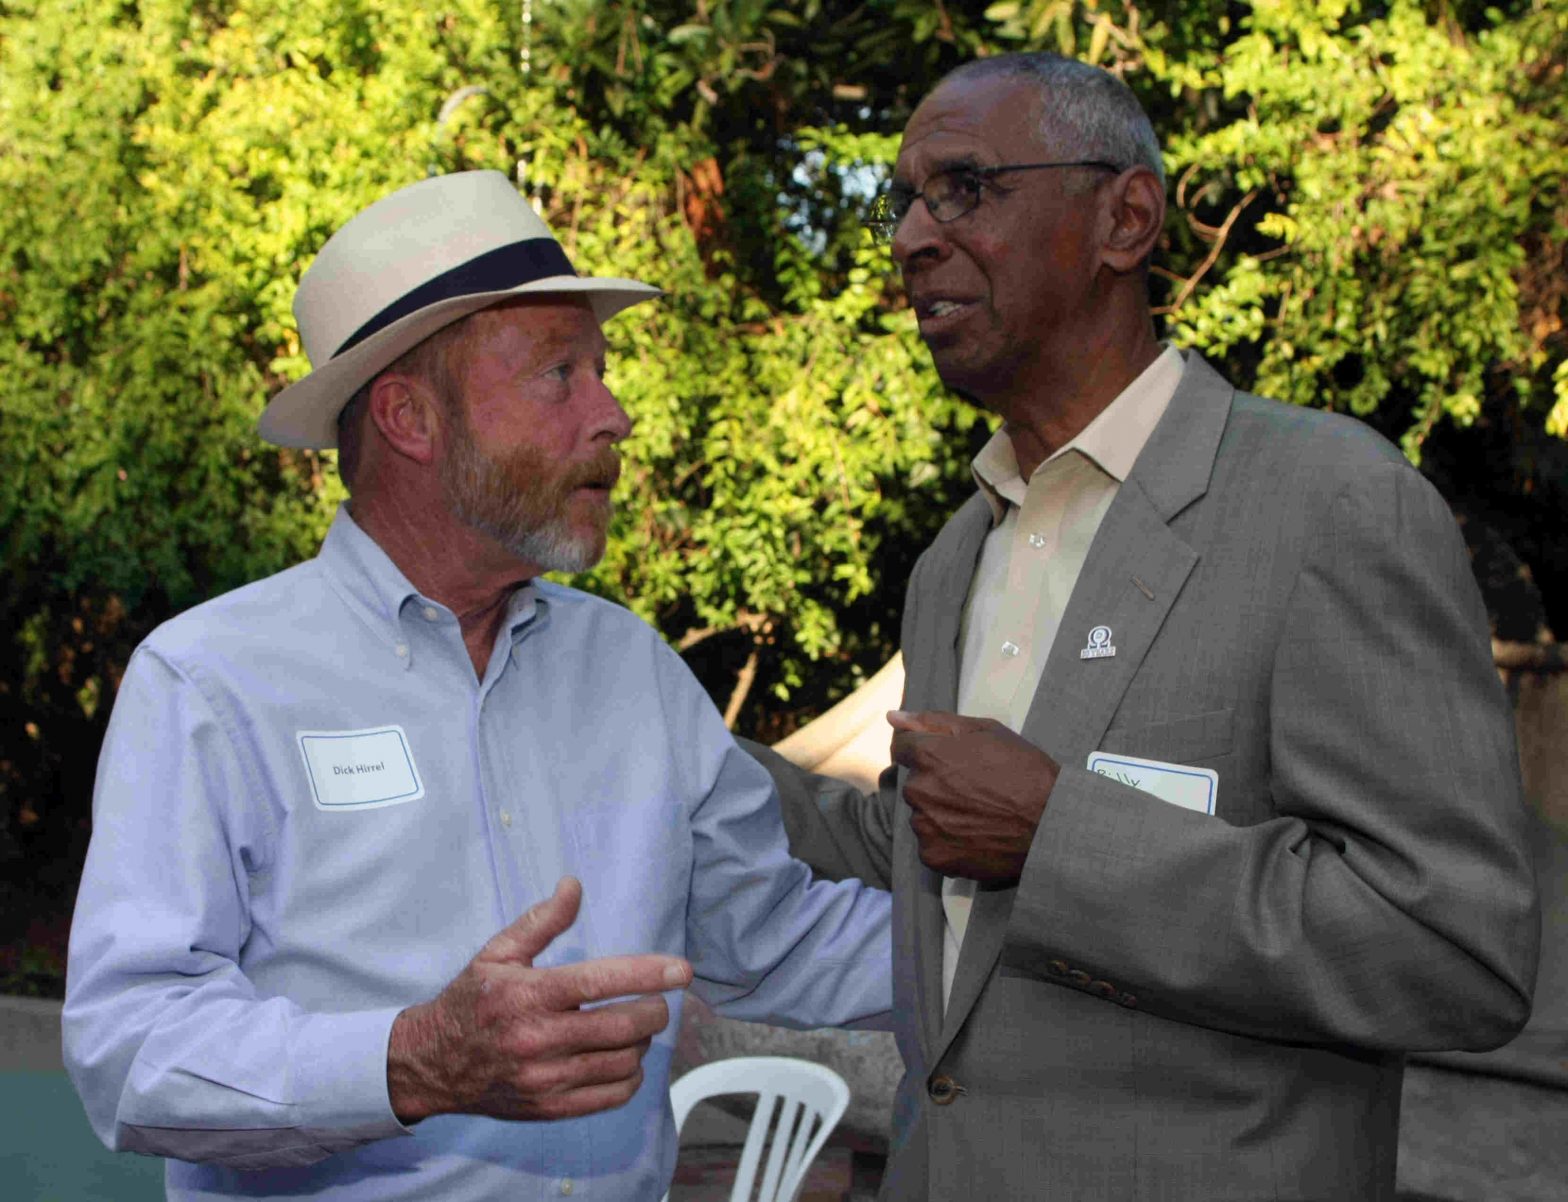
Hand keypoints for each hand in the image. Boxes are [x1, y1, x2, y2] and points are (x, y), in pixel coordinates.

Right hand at [387, 876, 691, 1123]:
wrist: (431, 1063)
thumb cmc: (471, 1000)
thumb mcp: (498, 952)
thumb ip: (541, 921)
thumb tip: (574, 885)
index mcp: (530, 995)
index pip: (601, 982)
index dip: (648, 974)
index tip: (682, 969)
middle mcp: (540, 1039)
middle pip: (623, 1026)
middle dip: (654, 1010)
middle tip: (657, 1001)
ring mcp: (546, 1079)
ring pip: (623, 1062)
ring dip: (642, 1042)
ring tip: (635, 1027)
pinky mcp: (550, 1108)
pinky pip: (612, 1096)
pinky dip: (631, 1076)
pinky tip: (624, 1057)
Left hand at [888, 710, 1059, 882]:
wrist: (1052, 824)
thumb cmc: (1025, 771)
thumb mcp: (986, 732)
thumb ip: (934, 722)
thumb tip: (893, 717)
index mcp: (929, 756)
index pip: (902, 747)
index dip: (926, 750)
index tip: (948, 760)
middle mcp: (919, 790)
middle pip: (916, 783)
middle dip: (936, 783)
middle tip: (974, 790)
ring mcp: (925, 826)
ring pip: (923, 814)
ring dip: (941, 813)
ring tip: (979, 814)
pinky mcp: (934, 856)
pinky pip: (931, 844)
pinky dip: (948, 841)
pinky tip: (976, 835)